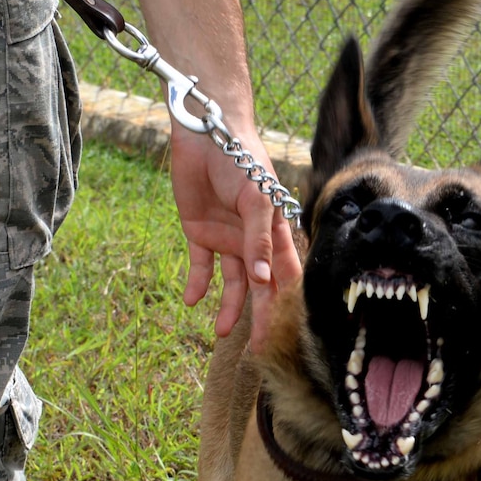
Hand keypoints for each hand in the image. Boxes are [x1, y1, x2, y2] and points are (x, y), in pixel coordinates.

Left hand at [170, 121, 302, 349]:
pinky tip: (192, 301)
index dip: (287, 303)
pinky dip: (197, 283)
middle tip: (260, 350)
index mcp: (274, 230)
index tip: (289, 333)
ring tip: (222, 334)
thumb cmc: (242, 158)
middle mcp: (252, 239)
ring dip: (229, 307)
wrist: (205, 130)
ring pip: (231, 282)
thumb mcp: (256, 199)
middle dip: (261, 316)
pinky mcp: (199, 231)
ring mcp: (226, 237)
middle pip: (260, 286)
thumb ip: (259, 241)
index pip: (286, 274)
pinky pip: (200, 265)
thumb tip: (264, 282)